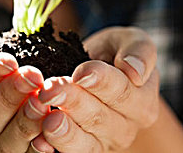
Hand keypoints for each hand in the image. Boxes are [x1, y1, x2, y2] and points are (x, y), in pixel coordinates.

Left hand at [33, 27, 158, 151]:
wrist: (97, 71)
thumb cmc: (114, 53)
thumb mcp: (130, 41)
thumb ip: (138, 51)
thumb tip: (134, 71)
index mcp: (143, 101)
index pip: (122, 92)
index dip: (101, 82)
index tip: (80, 74)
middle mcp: (126, 128)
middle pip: (99, 117)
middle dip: (73, 102)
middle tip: (50, 89)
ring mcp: (103, 143)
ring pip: (86, 143)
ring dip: (64, 132)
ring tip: (48, 119)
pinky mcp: (81, 150)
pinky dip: (53, 148)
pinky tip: (39, 139)